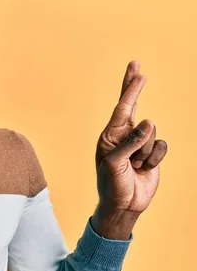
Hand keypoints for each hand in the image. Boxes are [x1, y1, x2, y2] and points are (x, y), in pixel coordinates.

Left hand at [93, 61, 167, 238]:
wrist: (124, 205)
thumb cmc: (112, 185)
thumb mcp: (116, 163)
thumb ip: (131, 142)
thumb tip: (149, 122)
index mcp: (109, 136)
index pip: (121, 108)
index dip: (130, 89)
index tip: (138, 72)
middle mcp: (123, 136)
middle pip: (133, 106)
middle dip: (134, 86)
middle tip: (136, 65)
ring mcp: (139, 144)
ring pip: (153, 133)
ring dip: (146, 151)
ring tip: (136, 165)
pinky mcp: (152, 154)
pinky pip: (162, 146)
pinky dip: (155, 158)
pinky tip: (146, 168)